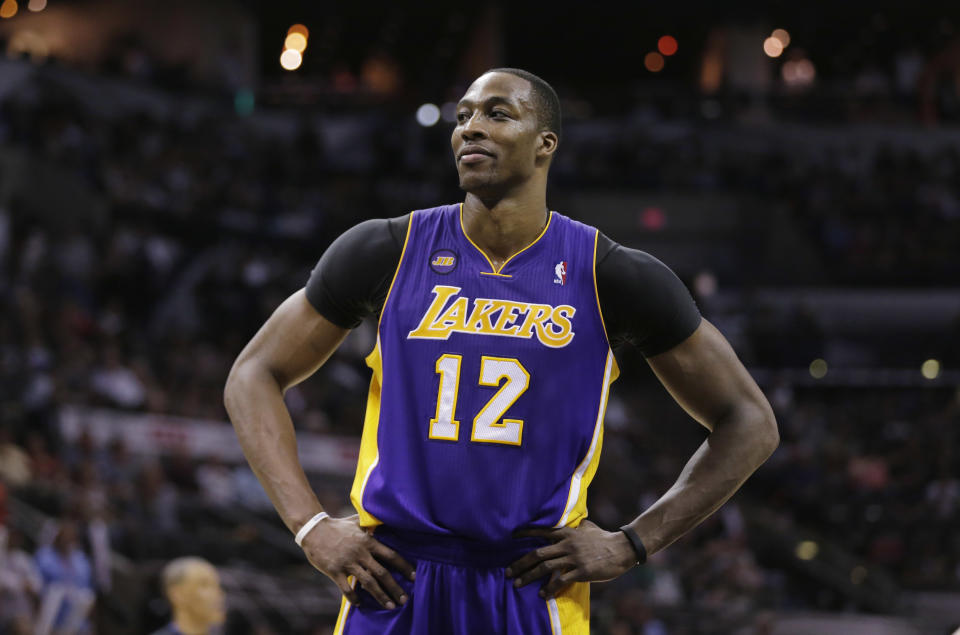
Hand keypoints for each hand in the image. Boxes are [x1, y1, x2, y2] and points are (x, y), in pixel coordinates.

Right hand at [300, 514, 415, 609]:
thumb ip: (372, 523)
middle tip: (404, 599)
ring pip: (368, 583)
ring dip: (381, 596)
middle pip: (382, 573)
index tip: (414, 576)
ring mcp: (347, 563)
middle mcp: (360, 553)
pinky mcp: (334, 571)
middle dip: (395, 587)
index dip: (404, 566)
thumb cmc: (337, 525)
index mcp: (367, 541)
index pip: (391, 555)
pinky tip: (360, 604)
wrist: (313, 530)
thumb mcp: (357, 521)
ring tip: (390, 605)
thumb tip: (387, 518)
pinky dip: (354, 597)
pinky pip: (346, 588)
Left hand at [506, 520, 637, 597]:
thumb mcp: (588, 527)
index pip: (541, 532)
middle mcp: (566, 544)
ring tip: (517, 584)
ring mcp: (573, 558)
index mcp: (566, 533)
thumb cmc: (604, 538)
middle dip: (521, 563)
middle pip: (538, 553)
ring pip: (545, 567)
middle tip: (508, 571)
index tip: (512, 537)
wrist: (621, 549)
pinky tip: (542, 594)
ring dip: (529, 576)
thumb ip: (577, 526)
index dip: (526, 534)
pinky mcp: (581, 571)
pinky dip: (549, 588)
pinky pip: (560, 580)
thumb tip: (575, 522)